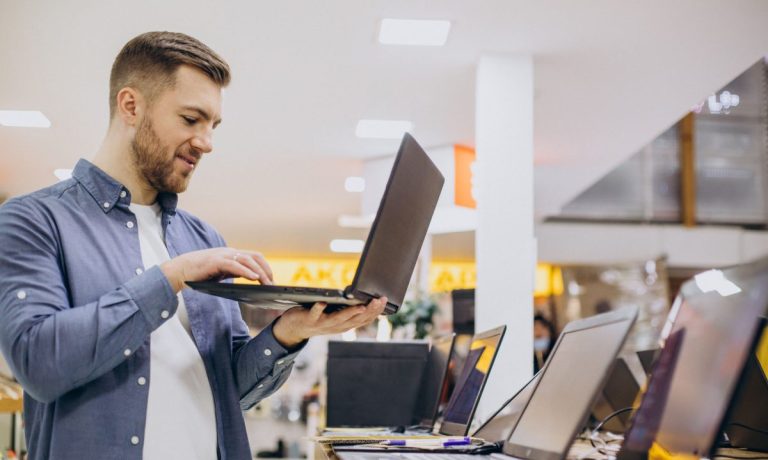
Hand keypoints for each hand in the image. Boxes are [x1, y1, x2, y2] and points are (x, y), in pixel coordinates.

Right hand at [160, 248, 272, 292]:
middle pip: (255, 257)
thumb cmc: (199, 273)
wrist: (179, 270)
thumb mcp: (221, 272)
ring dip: (260, 272)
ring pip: (248, 260)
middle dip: (266, 269)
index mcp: (231, 254)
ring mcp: (223, 255)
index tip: (271, 279)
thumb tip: (249, 276)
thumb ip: (234, 271)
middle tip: (272, 283)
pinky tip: (254, 278)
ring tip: (266, 283)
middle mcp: (229, 252)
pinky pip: (235, 265)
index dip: (265, 266)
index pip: (254, 257)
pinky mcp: (216, 261)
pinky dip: (246, 271)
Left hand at [272, 297, 387, 347]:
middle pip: (356, 319)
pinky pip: (314, 314)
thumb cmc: (318, 317)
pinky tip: (323, 302)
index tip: (385, 301)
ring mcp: (323, 324)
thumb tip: (365, 299)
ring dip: (350, 313)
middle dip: (369, 310)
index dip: (375, 311)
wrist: (293, 329)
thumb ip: (348, 310)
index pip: (364, 319)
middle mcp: (336, 327)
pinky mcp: (310, 320)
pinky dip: (318, 308)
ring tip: (361, 305)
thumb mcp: (336, 315)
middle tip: (379, 300)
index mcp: (344, 325)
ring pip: (339, 319)